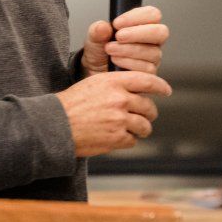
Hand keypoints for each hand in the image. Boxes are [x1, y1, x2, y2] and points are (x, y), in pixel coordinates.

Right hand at [56, 70, 171, 157]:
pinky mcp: (117, 138)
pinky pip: (132, 140)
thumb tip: (136, 91)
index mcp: (114, 82)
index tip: (166, 91)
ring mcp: (120, 119)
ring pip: (144, 126)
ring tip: (131, 130)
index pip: (147, 81)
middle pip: (149, 107)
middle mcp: (120, 99)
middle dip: (148, 114)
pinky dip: (127, 141)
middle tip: (143, 117)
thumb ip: (116, 85)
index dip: (160, 86)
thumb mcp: (94, 84)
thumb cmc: (72, 104)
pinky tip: (116, 138)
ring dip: (140, 129)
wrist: (55, 125)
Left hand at [81, 5, 169, 76]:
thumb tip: (103, 27)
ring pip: (152, 52)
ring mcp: (152, 58)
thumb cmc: (100, 52)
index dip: (137, 16)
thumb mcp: (94, 38)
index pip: (152, 14)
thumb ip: (97, 30)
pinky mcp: (149, 74)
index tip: (117, 23)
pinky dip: (128, 63)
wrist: (95, 73)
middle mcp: (152, 41)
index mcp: (143, 25)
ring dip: (129, 50)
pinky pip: (146, 68)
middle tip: (119, 36)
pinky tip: (116, 61)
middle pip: (161, 32)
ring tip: (110, 49)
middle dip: (138, 33)